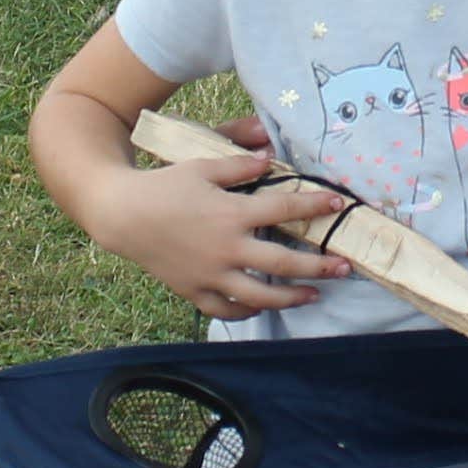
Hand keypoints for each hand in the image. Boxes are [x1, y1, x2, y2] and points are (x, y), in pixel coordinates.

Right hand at [97, 146, 353, 317]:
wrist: (122, 215)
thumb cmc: (164, 186)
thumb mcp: (202, 166)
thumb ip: (239, 164)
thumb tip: (270, 157)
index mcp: (232, 214)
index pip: (284, 209)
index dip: (314, 205)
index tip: (337, 204)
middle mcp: (227, 249)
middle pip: (283, 263)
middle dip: (319, 266)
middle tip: (344, 267)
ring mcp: (211, 275)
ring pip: (261, 295)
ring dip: (292, 297)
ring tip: (315, 295)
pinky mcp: (195, 291)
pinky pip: (227, 309)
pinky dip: (248, 311)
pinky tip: (263, 306)